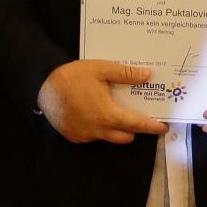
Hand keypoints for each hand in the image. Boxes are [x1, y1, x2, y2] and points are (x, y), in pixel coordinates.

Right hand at [37, 60, 166, 143]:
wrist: (42, 87)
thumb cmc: (73, 77)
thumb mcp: (101, 69)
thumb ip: (125, 74)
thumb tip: (147, 75)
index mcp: (108, 115)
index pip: (137, 124)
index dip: (152, 127)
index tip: (164, 127)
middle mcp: (99, 130)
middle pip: (125, 136)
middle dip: (134, 128)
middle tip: (137, 115)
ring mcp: (85, 136)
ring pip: (109, 138)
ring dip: (116, 129)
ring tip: (115, 112)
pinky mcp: (74, 136)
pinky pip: (93, 136)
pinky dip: (98, 128)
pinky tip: (94, 113)